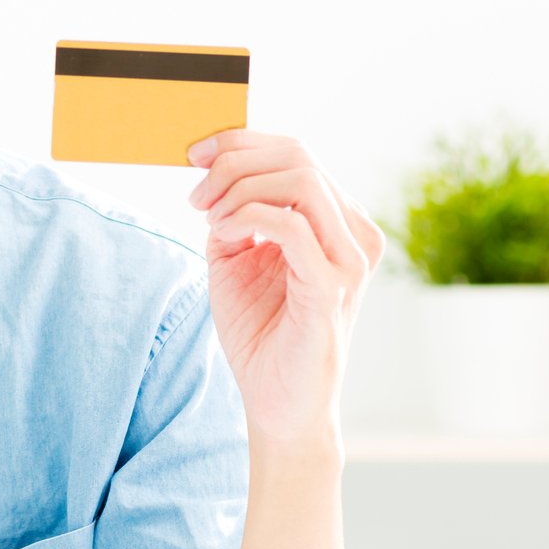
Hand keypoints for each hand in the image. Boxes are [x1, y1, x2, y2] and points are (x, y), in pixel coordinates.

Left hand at [185, 129, 385, 461]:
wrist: (278, 405)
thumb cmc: (261, 335)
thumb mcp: (235, 261)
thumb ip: (232, 216)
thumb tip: (212, 177)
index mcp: (337, 223)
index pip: (297, 154)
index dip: (242, 142)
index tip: (195, 154)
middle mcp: (353, 234)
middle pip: (299, 156)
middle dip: (235, 162)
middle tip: (195, 193)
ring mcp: (349, 260)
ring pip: (300, 180)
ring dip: (239, 188)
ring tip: (209, 216)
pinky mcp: (332, 287)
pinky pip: (291, 226)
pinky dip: (247, 218)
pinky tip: (223, 234)